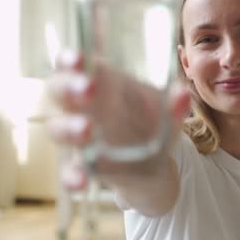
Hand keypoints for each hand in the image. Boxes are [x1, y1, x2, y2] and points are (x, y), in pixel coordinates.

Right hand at [48, 50, 190, 190]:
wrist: (154, 165)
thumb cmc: (150, 123)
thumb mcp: (165, 112)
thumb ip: (173, 103)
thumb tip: (183, 95)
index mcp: (97, 82)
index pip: (72, 64)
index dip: (70, 59)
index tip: (79, 58)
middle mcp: (78, 106)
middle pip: (58, 90)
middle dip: (69, 87)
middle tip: (88, 89)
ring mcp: (76, 138)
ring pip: (57, 129)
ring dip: (68, 128)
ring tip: (87, 130)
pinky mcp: (80, 166)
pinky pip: (66, 171)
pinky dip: (70, 176)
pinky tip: (80, 181)